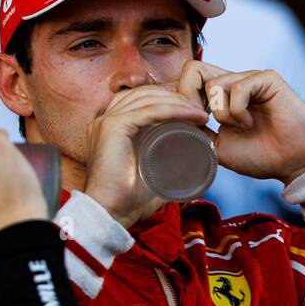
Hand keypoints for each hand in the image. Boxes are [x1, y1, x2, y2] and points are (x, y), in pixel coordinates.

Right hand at [82, 85, 209, 227]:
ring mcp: (107, 121)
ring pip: (149, 99)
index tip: (191, 110)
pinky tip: (194, 115)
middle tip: (199, 109)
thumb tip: (188, 170)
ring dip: (179, 102)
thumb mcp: (145, 174)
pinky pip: (150, 110)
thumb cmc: (127, 199)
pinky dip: (175, 110)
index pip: (139, 99)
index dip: (166, 99)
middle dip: (174, 97)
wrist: (110, 212)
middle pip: (144, 93)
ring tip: (200, 112)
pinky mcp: (115, 127)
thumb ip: (161, 168)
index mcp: (108, 127)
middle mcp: (104, 119)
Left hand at [175, 61, 304, 183]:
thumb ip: (195, 131)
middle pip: (193, 68)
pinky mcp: (267, 79)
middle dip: (188, 97)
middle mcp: (233, 81)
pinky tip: (250, 123)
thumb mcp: (216, 145)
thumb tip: (170, 123)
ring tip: (240, 127)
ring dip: (220, 113)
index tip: (185, 124)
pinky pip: (239, 87)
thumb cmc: (259, 156)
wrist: (292, 164)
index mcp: (219, 95)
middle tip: (201, 122)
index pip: (186, 80)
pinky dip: (238, 111)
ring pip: (214, 84)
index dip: (178, 100)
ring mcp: (250, 78)